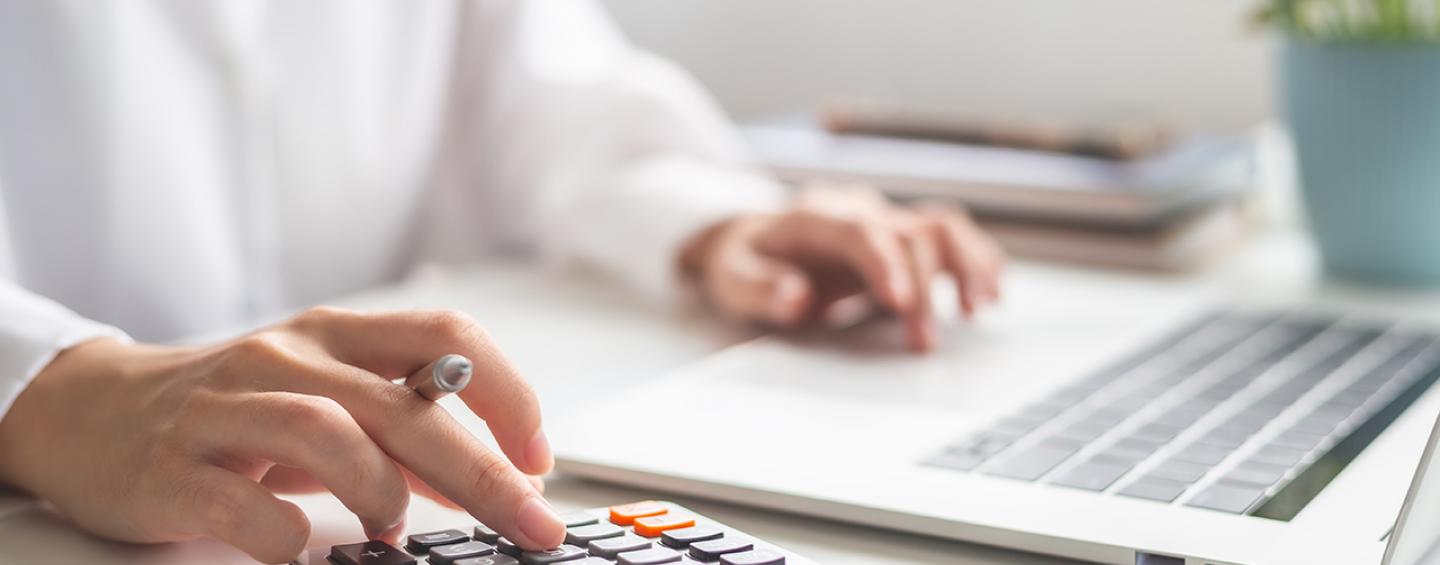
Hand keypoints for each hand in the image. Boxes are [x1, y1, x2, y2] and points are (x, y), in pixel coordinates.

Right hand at [0, 308, 565, 562]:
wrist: (93, 412)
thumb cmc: (231, 408)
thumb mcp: (325, 403)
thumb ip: (405, 436)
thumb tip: (495, 480)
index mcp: (337, 335)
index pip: (446, 336)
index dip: (508, 394)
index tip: (538, 457)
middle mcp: (288, 358)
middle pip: (406, 407)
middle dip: (483, 473)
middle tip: (529, 521)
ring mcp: (227, 406)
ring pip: (329, 434)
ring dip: (382, 492)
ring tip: (392, 530)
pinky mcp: (173, 465)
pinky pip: (245, 504)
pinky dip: (290, 539)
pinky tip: (304, 552)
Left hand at [683, 185, 1004, 351]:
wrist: (754, 239)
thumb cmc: (745, 263)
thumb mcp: (731, 279)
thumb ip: (759, 288)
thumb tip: (796, 297)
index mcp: (814, 218)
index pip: (859, 231)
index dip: (884, 263)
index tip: (901, 303)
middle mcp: (857, 211)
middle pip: (907, 234)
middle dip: (924, 288)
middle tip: (924, 343)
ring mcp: (884, 220)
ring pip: (940, 225)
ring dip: (967, 265)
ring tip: (981, 308)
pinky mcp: (902, 237)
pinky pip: (950, 236)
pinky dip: (976, 260)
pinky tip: (992, 291)